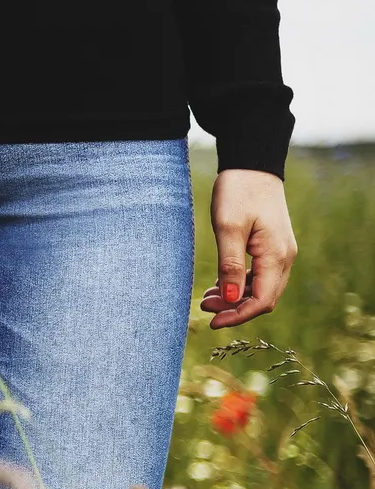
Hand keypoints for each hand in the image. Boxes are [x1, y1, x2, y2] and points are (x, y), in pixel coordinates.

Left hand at [199, 169, 297, 328]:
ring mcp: (280, 252)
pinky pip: (259, 275)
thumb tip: (232, 300)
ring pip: (261, 288)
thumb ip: (231, 266)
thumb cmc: (238, 192)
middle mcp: (284, 257)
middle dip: (235, 309)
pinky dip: (240, 285)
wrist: (252, 165)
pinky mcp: (271, 246)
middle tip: (204, 308)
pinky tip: (219, 286)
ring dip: (236, 298)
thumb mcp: (228, 228)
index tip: (213, 322)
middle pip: (263, 298)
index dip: (238, 316)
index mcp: (276, 255)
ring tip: (207, 299)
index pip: (262, 300)